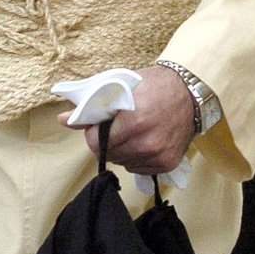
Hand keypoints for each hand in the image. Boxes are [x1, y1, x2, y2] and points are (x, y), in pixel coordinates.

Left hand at [59, 65, 196, 174]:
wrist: (190, 93)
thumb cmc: (154, 85)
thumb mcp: (121, 87)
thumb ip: (93, 105)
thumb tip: (63, 120)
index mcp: (134, 120)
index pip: (97, 143)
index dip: (92, 134)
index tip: (97, 126)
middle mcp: (147, 142)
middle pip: (109, 155)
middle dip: (105, 143)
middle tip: (114, 128)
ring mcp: (158, 155)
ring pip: (123, 163)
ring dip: (120, 151)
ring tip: (129, 133)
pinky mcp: (167, 163)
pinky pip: (138, 168)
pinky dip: (135, 157)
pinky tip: (141, 141)